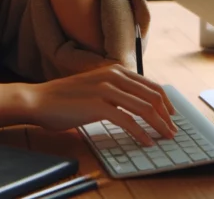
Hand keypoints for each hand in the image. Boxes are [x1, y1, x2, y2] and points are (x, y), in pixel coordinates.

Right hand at [21, 65, 177, 145]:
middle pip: (152, 96)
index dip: (166, 103)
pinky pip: (128, 121)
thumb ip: (115, 92)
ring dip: (159, 125)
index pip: (151, 86)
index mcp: (115, 71)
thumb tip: (136, 105)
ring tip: (165, 137)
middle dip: (167, 115)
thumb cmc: (65, 98)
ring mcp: (106, 90)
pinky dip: (141, 133)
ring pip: (144, 108)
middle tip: (173, 130)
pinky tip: (146, 142)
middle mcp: (113, 76)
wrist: (40, 100)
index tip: (172, 117)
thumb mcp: (95, 87)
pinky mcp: (98, 106)